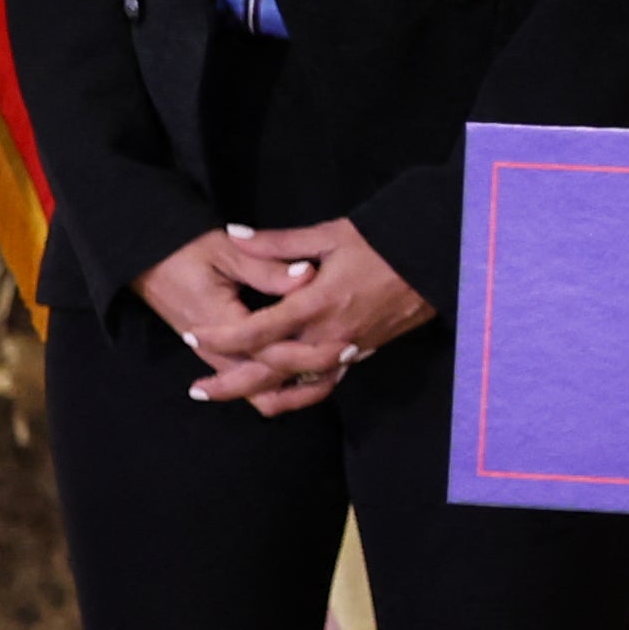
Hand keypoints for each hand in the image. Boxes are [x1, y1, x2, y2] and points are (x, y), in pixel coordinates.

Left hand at [134, 220, 434, 414]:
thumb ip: (278, 242)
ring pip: (296, 384)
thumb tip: (234, 234)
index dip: (221, 336)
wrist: (436, 261)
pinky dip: (298, 392)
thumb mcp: (329, 234)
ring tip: (230, 395)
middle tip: (197, 388)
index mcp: (317, 304)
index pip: (258, 331)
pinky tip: (276, 391)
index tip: (193, 336)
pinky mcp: (361, 353)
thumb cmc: (383, 243)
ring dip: (260, 393)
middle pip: (270, 371)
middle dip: (230, 383)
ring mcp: (347, 349)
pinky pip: (324, 382)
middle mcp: (330, 335)